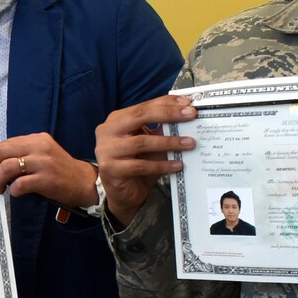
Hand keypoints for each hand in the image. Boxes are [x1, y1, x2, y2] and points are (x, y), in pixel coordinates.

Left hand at [0, 133, 93, 206]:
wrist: (84, 182)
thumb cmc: (60, 170)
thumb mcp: (42, 154)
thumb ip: (21, 155)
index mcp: (36, 139)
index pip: (3, 145)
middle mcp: (39, 147)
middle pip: (0, 153)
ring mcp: (43, 162)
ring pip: (6, 167)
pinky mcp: (46, 179)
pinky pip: (19, 184)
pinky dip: (13, 190)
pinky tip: (16, 193)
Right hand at [94, 95, 197, 223]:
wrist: (121, 193)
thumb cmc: (136, 164)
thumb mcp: (149, 143)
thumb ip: (160, 130)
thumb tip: (184, 117)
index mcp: (116, 120)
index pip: (143, 106)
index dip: (166, 103)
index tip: (187, 103)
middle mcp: (108, 131)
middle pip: (140, 116)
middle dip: (168, 114)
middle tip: (191, 115)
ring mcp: (106, 150)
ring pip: (142, 142)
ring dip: (169, 142)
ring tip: (189, 143)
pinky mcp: (110, 169)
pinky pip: (141, 166)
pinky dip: (162, 165)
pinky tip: (177, 165)